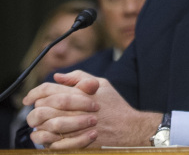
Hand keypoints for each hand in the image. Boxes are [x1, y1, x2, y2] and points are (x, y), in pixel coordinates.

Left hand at [25, 70, 159, 148]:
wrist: (127, 129)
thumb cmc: (114, 106)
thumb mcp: (102, 84)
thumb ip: (79, 77)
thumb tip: (57, 76)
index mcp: (78, 94)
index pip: (47, 90)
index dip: (34, 93)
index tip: (29, 98)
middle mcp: (73, 111)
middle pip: (41, 108)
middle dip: (36, 109)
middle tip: (38, 110)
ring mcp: (72, 128)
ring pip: (42, 126)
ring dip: (39, 124)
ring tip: (42, 123)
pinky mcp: (73, 143)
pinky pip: (49, 142)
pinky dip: (44, 138)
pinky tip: (47, 135)